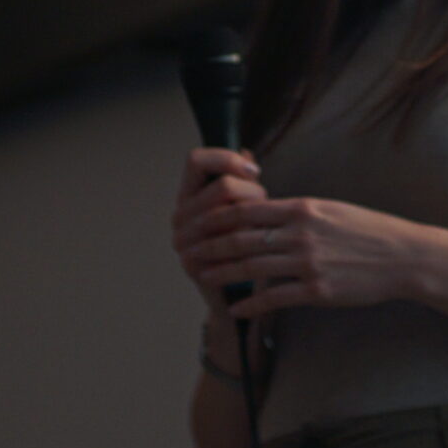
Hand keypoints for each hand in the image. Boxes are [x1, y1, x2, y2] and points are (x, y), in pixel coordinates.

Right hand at [170, 146, 265, 317]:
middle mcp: (180, 216)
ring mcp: (183, 242)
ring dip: (256, 219)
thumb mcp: (243, 209)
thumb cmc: (244, 248)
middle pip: (221, 186)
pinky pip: (229, 242)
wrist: (236, 297)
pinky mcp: (194, 265)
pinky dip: (250, 242)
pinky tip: (261, 248)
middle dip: (253, 193)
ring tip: (266, 227)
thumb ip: (241, 181)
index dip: (226, 159)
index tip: (255, 171)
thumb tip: (246, 151)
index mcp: (188, 196)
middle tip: (267, 206)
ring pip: (230, 213)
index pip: (195, 160)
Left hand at [183, 195, 438, 317]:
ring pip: (251, 268)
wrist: (403, 257)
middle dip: (209, 245)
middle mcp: (301, 234)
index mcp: (303, 209)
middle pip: (241, 238)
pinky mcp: (317, 291)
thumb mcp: (331, 210)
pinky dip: (250, 304)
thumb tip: (264, 210)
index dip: (217, 216)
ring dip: (221, 273)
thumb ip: (297, 212)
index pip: (248, 209)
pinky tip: (236, 308)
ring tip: (202, 276)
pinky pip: (273, 298)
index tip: (198, 222)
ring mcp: (308, 263)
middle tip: (188, 250)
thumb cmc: (368, 231)